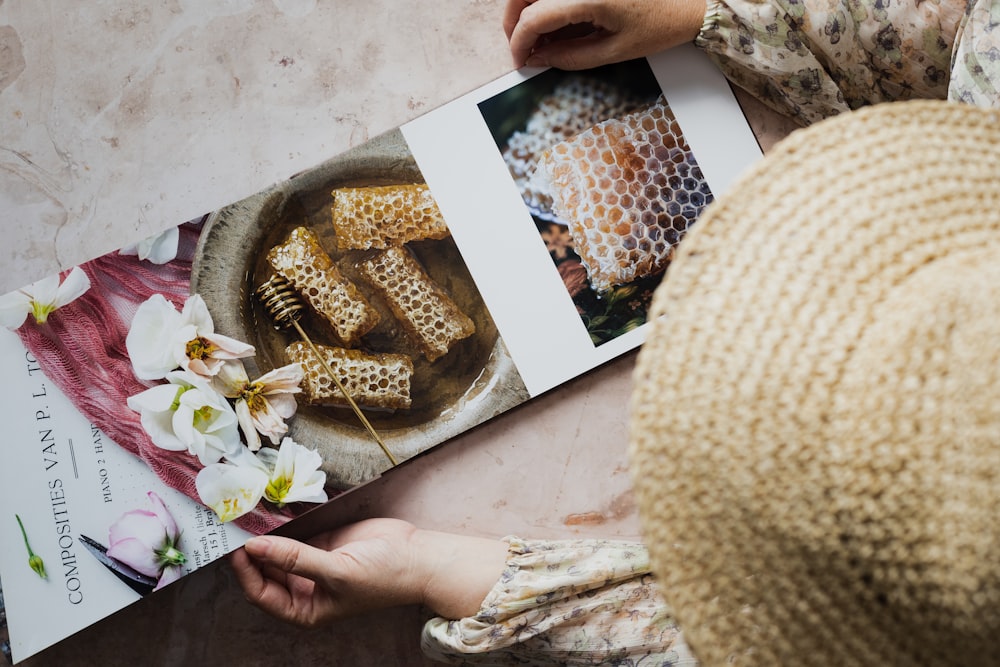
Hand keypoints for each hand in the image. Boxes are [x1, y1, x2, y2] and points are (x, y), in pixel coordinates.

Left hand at [230, 518, 508, 626]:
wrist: (416, 555)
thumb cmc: (383, 576)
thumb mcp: (337, 572)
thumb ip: (295, 559)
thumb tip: (255, 548)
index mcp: (306, 609)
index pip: (262, 594)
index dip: (247, 574)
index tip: (238, 549)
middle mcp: (304, 589)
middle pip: (265, 572)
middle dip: (252, 554)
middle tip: (237, 527)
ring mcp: (312, 564)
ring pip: (276, 552)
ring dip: (264, 537)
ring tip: (249, 517)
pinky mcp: (321, 542)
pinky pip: (293, 535)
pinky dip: (281, 526)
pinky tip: (270, 512)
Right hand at [503, 0, 705, 68]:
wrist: (689, 2)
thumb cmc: (660, 23)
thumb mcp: (614, 51)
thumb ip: (570, 57)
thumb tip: (539, 59)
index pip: (533, 16)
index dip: (520, 42)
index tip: (520, 61)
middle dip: (516, 23)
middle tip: (522, 49)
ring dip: (527, 10)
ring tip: (537, 38)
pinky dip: (546, 4)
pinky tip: (555, 24)